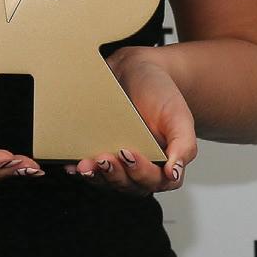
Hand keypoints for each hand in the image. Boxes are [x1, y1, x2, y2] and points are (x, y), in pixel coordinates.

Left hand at [66, 49, 196, 195]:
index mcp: (165, 164)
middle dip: (115, 175)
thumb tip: (174, 173)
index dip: (142, 173)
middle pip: (129, 185)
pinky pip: (91, 169)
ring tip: (85, 165)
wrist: (137, 71)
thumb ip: (184, 146)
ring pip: (108, 181)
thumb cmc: (162, 94)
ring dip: (96, 177)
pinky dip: (81, 170)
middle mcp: (141, 167)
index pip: (156, 181)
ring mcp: (119, 162)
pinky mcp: (100, 152)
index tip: (129, 154)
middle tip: (104, 158)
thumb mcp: (179, 116)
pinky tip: (71, 164)